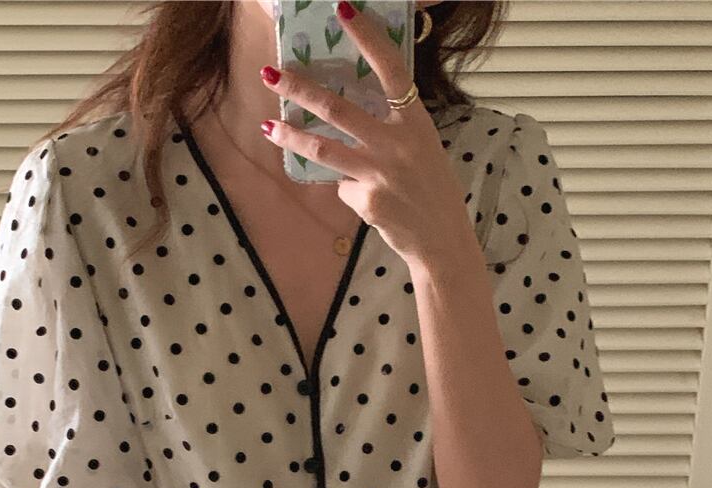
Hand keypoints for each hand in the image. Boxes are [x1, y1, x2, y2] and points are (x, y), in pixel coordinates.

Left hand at [259, 0, 473, 270]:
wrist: (442, 241)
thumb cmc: (433, 191)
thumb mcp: (424, 149)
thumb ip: (394, 129)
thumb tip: (352, 117)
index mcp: (416, 121)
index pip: (390, 69)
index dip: (367, 37)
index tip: (342, 10)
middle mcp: (397, 142)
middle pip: (338, 108)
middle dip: (299, 89)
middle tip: (271, 74)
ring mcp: (379, 172)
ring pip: (323, 147)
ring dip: (292, 136)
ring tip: (269, 127)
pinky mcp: (366, 200)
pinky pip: (343, 188)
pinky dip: (348, 191)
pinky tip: (366, 201)